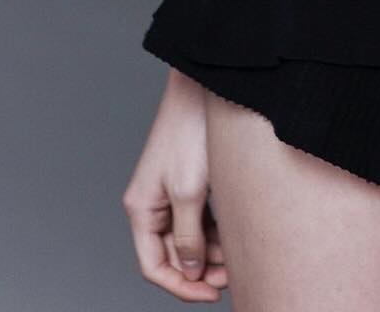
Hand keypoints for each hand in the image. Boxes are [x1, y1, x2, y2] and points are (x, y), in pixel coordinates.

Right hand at [123, 71, 230, 300]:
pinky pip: (198, 219)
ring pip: (187, 238)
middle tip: (231, 278)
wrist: (203, 88)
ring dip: (211, 252)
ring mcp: (168, 193)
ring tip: (237, 259)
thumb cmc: (190, 133)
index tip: (211, 293)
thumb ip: (188, 236)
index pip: (154, 266)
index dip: (181, 286)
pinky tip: (234, 237)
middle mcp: (151, 204)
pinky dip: (214, 231)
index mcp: (141, 209)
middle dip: (200, 270)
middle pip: (171, 254)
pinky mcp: (187, 182)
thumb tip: (191, 271)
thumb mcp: (190, 192)